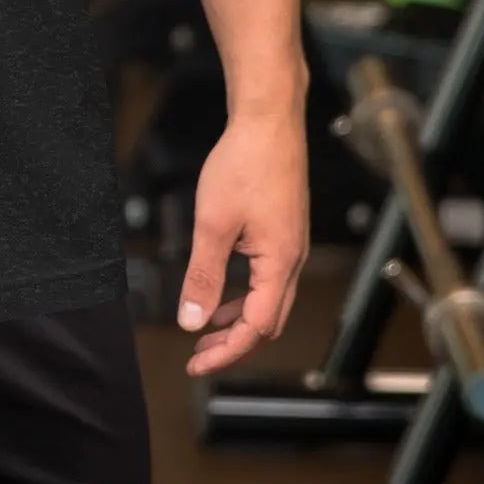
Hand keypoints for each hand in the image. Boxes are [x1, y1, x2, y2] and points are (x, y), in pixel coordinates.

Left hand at [177, 106, 308, 375]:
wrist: (268, 120)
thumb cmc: (245, 163)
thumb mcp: (213, 223)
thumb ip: (203, 275)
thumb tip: (191, 320)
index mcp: (279, 264)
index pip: (256, 328)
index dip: (226, 351)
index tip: (195, 363)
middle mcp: (292, 260)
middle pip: (267, 322)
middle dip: (234, 343)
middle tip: (198, 354)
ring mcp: (291, 245)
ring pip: (268, 301)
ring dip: (239, 319)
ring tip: (206, 328)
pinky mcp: (283, 231)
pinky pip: (267, 278)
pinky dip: (244, 293)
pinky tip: (222, 288)